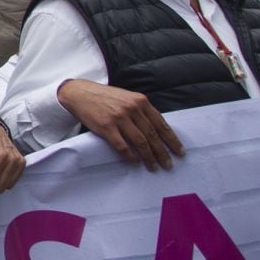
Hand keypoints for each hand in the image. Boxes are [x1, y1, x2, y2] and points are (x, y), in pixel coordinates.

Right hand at [56, 79, 183, 169]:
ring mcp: (119, 118)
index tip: (179, 152)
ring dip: (149, 157)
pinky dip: (130, 156)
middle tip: (168, 164)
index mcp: (140, 101)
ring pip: (140, 142)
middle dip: (162, 152)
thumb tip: (156, 130)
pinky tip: (135, 162)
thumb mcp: (127, 98)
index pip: (161, 124)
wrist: (80, 93)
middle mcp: (132, 109)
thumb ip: (141, 111)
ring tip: (154, 166)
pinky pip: (122, 146)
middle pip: (152, 135)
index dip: (171, 140)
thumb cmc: (105, 97)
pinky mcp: (106, 127)